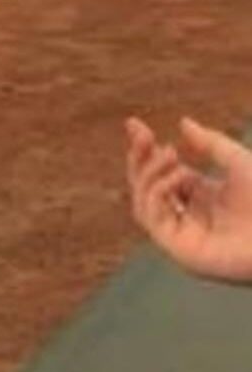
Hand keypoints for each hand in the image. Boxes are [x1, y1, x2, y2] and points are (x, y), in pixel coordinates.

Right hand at [126, 115, 251, 282]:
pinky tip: (179, 174)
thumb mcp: (238, 162)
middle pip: (145, 188)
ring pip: (142, 202)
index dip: (145, 151)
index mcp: (201, 198)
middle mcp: (188, 217)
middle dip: (140, 160)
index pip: (160, 174)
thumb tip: (184, 122)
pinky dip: (159, 191)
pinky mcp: (179, 250)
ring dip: (148, 174)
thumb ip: (210, 143)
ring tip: (170, 153)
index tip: (134, 125)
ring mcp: (182, 235)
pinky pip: (152, 218)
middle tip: (142, 135)